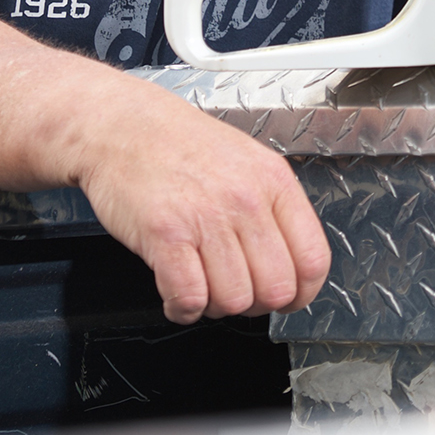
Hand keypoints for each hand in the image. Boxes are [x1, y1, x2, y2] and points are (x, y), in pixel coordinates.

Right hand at [71, 81, 331, 323]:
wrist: (121, 125)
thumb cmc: (178, 144)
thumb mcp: (245, 161)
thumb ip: (272, 209)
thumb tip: (290, 265)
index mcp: (273, 182)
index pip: (313, 261)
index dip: (301, 293)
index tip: (286, 298)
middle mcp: (245, 200)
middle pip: (275, 290)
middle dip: (256, 305)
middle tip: (234, 291)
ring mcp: (206, 217)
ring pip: (234, 301)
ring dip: (216, 307)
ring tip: (201, 285)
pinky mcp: (165, 234)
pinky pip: (190, 298)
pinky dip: (183, 309)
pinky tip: (177, 295)